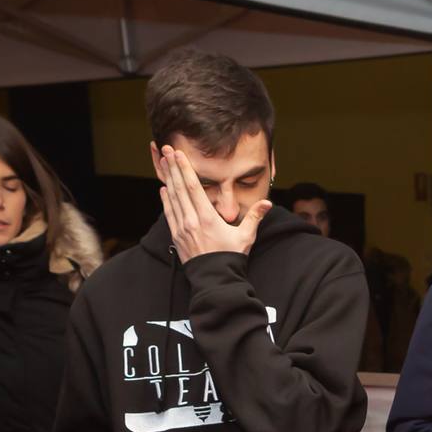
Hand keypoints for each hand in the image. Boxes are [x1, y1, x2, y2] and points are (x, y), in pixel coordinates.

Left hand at [159, 145, 269, 261]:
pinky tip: (164, 189)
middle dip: (172, 168)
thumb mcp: (246, 237)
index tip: (178, 154)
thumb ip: (255, 217)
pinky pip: (169, 213)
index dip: (185, 168)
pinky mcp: (177, 237)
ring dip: (168, 180)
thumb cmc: (231, 258)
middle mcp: (191, 220)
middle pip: (179, 188)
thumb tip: (268, 203)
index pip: (193, 187)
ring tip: (163, 164)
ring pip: (172, 199)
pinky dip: (166, 200)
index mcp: (207, 217)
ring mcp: (182, 228)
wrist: (215, 281)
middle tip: (166, 150)